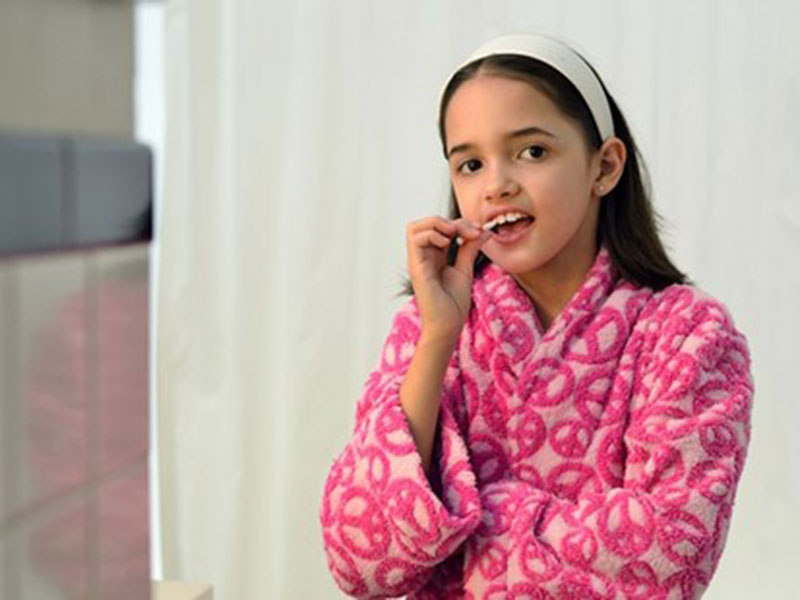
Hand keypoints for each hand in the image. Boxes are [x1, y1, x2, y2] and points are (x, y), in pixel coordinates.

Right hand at [406, 216, 491, 338]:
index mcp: (435, 256)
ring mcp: (417, 261)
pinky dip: (432, 235)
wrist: (447, 325)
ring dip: (437, 224)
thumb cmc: (453, 304)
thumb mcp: (465, 269)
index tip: (479, 231)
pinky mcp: (416, 267)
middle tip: (469, 232)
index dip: (460, 223)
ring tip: (454, 235)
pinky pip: (415, 239)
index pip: (441, 227)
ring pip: (415, 226)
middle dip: (449, 220)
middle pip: (425, 222)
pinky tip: (447, 244)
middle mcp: (423, 256)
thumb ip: (470, 249)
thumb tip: (483, 231)